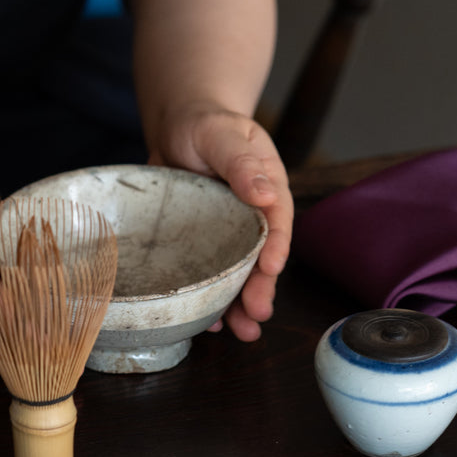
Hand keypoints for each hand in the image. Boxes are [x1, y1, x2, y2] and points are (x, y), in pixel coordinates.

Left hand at [148, 103, 291, 340]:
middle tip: (257, 314)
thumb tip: (266, 193)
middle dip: (261, 288)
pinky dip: (212, 299)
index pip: (277, 220)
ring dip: (241, 305)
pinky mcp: (203, 245)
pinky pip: (211, 274)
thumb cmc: (205, 125)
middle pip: (262, 257)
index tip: (272, 267)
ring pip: (239, 273)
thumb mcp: (222, 134)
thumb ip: (242, 162)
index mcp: (267, 187)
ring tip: (241, 332)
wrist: (179, 129)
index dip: (277, 245)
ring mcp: (228, 234)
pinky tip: (208, 322)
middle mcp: (252, 216)